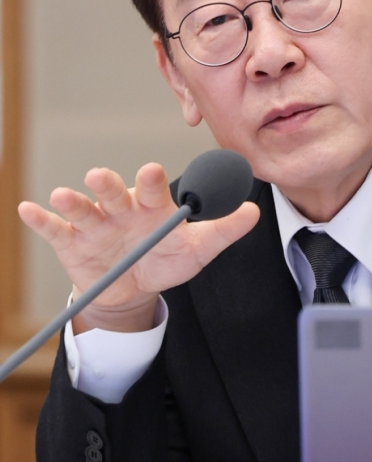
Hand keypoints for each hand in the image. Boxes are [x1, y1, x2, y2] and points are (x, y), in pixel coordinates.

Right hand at [18, 162, 259, 332]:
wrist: (137, 289)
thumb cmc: (167, 259)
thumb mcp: (197, 249)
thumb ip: (223, 231)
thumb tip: (253, 213)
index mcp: (152, 206)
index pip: (153, 189)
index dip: (151, 181)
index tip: (152, 171)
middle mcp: (121, 208)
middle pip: (113, 192)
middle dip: (107, 185)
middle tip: (101, 177)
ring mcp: (95, 224)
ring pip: (83, 208)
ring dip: (73, 201)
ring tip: (64, 196)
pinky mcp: (72, 242)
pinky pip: (55, 230)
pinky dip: (41, 220)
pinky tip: (29, 210)